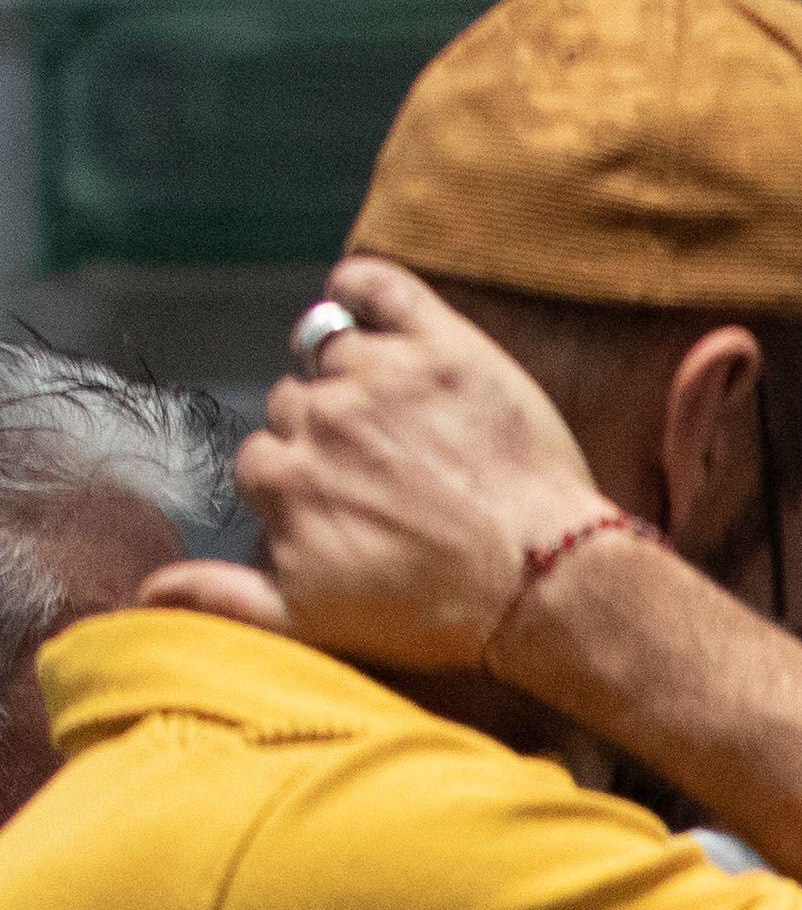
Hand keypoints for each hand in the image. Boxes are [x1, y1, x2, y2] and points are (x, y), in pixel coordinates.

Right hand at [162, 261, 614, 676]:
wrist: (548, 584)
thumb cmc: (438, 612)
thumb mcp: (314, 622)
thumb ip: (226, 599)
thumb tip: (146, 590)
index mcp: (281, 477)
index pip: (266, 458)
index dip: (306, 484)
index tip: (352, 511)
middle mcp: (319, 419)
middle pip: (299, 406)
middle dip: (334, 438)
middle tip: (394, 480)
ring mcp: (378, 379)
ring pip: (334, 355)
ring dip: (357, 378)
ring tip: (406, 423)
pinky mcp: (441, 348)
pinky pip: (377, 287)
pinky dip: (361, 287)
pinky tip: (359, 300)